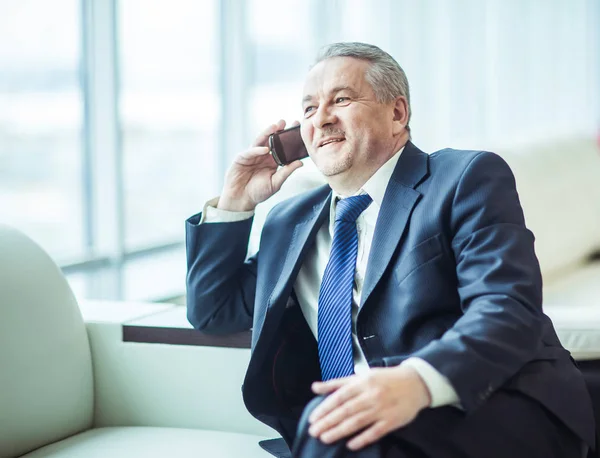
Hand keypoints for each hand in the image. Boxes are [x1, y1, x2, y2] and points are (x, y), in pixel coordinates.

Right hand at [218, 120, 302, 211]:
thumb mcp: (276, 183)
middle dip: (277, 131)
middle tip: (285, 122)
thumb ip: (286, 172)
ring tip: (275, 127)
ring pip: (260, 142)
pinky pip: (250, 152)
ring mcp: (251, 155)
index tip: (296, 128)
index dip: (287, 138)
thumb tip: (300, 163)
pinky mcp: (241, 159)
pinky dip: (257, 150)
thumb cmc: (259, 193)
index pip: (281, 146)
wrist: (241, 200)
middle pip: (270, 140)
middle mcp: (262, 155)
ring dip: (267, 134)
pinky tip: (265, 149)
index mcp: (272, 160)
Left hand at [308, 365, 430, 450]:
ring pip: (357, 422)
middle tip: (313, 431)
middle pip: (346, 410)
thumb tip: (314, 387)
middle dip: (328, 422)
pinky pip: (375, 432)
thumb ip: (337, 383)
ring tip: (325, 438)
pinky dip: (362, 439)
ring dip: (339, 431)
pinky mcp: (392, 421)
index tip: (313, 418)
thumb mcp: (361, 376)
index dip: (325, 408)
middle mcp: (371, 395)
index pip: (339, 396)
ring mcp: (382, 409)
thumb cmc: (384, 379)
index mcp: (362, 382)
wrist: (416, 383)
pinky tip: (350, 445)